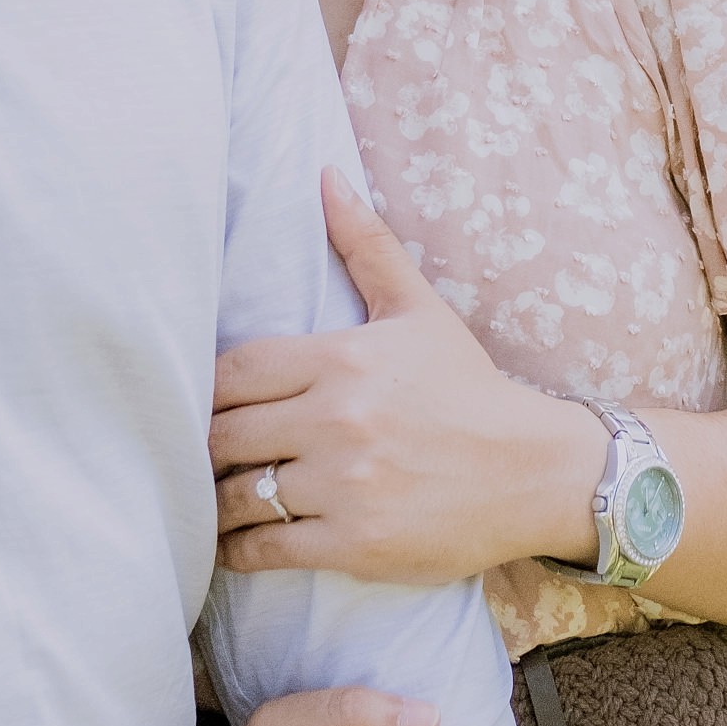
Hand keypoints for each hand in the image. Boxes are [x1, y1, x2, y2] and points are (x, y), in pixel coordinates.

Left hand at [210, 170, 605, 583]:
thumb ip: (366, 244)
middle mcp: (338, 420)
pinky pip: (266, 549)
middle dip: (202, 445)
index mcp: (344, 358)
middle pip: (223, 433)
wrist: (535, 470)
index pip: (233, 371)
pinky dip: (238, 549)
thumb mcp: (419, 310)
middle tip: (192, 453)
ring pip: (237, 495)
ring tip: (203, 500)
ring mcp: (345, 485)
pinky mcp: (355, 543)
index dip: (202, 390)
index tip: (197, 403)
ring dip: (211, 501)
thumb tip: (326, 176)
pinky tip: (234, 542)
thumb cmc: (470, 388)